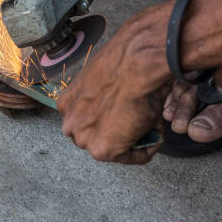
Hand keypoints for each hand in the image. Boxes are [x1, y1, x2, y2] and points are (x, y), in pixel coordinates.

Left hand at [57, 3, 172, 163]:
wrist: (134, 64)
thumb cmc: (122, 64)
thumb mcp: (100, 83)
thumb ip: (100, 100)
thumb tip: (116, 106)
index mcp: (66, 105)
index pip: (88, 123)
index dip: (113, 120)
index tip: (128, 114)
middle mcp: (70, 123)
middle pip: (98, 137)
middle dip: (120, 132)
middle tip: (141, 120)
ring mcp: (83, 138)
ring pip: (114, 148)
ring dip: (134, 140)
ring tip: (150, 123)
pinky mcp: (103, 149)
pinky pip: (131, 157)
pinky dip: (147, 148)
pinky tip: (155, 132)